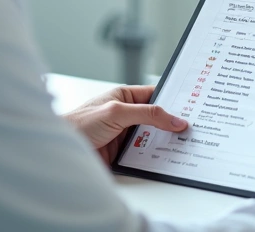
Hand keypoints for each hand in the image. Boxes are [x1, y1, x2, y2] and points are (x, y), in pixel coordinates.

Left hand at [62, 85, 187, 163]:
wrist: (61, 149)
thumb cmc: (79, 123)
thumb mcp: (117, 112)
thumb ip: (148, 114)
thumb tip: (175, 118)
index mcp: (124, 97)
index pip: (155, 95)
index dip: (173, 100)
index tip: (192, 107)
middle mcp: (126, 115)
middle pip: (157, 118)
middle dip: (172, 123)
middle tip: (194, 128)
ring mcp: (125, 135)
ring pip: (152, 137)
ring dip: (164, 142)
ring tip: (185, 145)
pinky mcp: (123, 153)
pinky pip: (144, 154)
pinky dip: (155, 157)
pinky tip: (167, 159)